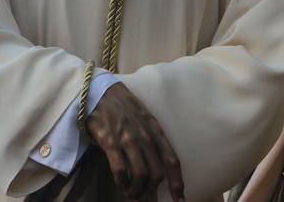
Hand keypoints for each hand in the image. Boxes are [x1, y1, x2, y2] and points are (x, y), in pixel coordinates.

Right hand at [86, 83, 184, 201]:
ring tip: (132, 195)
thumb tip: (160, 167)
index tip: (180, 200)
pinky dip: (122, 183)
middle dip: (152, 192)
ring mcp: (128, 140)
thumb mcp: (147, 121)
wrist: (103, 93)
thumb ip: (154, 141)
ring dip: (137, 191)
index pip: (172, 161)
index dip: (177, 183)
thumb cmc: (127, 109)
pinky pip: (120, 170)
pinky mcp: (110, 142)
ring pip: (140, 175)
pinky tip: (122, 185)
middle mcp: (145, 137)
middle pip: (156, 174)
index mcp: (157, 132)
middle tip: (146, 200)